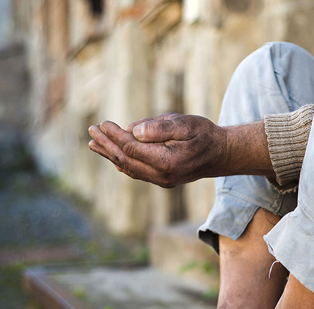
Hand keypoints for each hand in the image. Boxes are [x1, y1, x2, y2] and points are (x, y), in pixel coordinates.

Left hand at [88, 113, 227, 187]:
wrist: (223, 154)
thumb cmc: (205, 134)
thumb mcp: (185, 123)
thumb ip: (159, 127)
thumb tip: (132, 130)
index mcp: (166, 161)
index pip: (131, 148)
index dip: (114, 135)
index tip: (102, 123)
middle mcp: (161, 175)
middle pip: (125, 160)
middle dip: (106, 145)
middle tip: (90, 131)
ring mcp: (161, 180)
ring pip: (128, 168)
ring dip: (110, 155)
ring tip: (93, 143)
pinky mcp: (163, 180)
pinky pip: (137, 172)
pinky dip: (122, 162)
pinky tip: (113, 156)